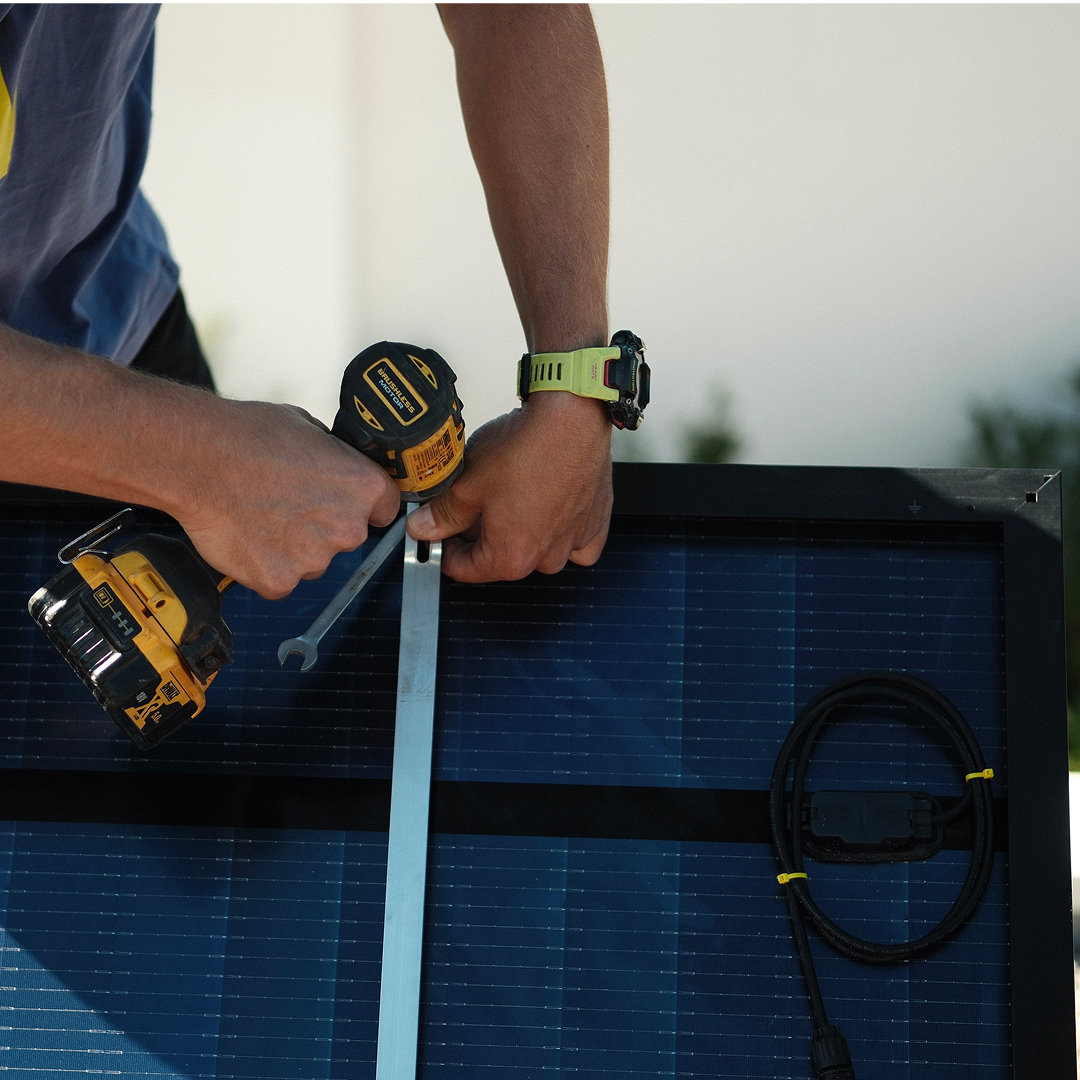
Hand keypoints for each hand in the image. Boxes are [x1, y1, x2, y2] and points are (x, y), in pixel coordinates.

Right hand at [175, 401, 399, 598]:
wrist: (197, 459)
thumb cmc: (247, 436)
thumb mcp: (309, 428)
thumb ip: (335, 457)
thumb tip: (336, 465)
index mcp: (363, 487)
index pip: (384, 508)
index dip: (361, 505)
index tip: (341, 503)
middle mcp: (346, 527)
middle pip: (347, 537)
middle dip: (323, 525)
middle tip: (287, 504)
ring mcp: (313, 559)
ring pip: (312, 560)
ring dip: (293, 547)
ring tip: (261, 515)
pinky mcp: (279, 581)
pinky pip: (280, 579)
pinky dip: (264, 564)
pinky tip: (247, 536)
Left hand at [406, 391, 611, 581]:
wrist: (572, 418)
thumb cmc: (527, 448)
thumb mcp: (466, 482)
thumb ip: (442, 514)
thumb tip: (423, 527)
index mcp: (510, 557)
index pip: (465, 569)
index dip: (446, 550)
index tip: (442, 532)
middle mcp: (546, 558)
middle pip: (503, 559)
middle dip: (483, 538)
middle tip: (473, 505)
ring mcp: (574, 542)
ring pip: (540, 551)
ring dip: (522, 532)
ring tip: (511, 497)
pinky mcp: (595, 522)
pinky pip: (578, 543)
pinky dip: (563, 532)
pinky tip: (551, 510)